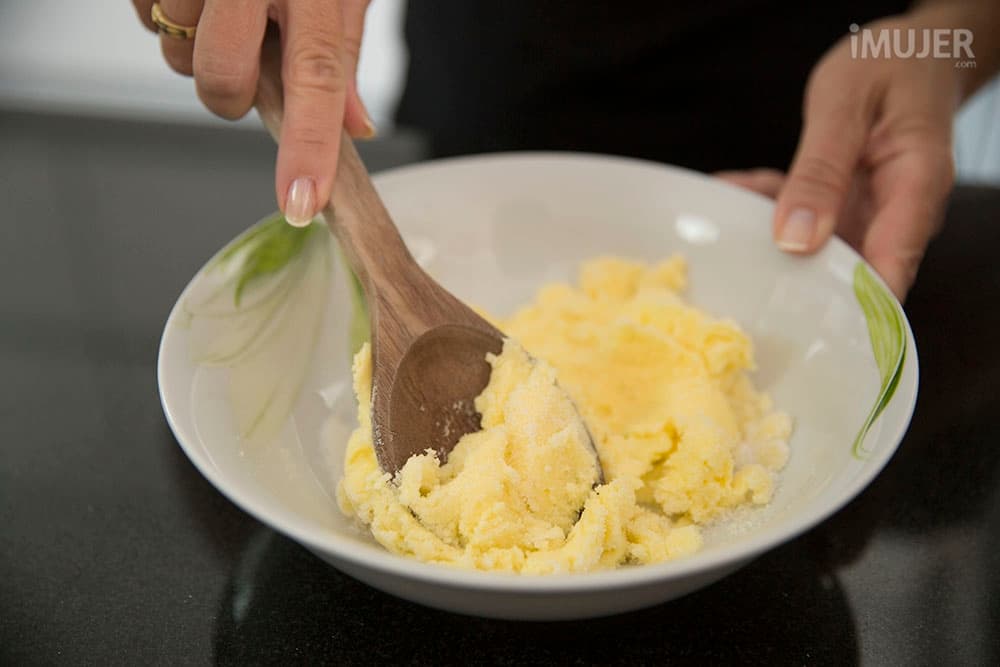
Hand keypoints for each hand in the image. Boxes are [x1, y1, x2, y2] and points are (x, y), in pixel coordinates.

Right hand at [133, 0, 374, 225]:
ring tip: (224, 4)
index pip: (318, 77)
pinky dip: (166, 15)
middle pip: (221, 81)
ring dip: (197, 47)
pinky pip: (144, 17)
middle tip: (251, 60)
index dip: (308, 146)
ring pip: (175, 53)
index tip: (300, 202)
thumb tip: (355, 129)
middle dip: (233, 93)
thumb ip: (343, 55)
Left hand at [719, 7, 972, 299]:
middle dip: (792, 282)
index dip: (850, 311)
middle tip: (737, 286)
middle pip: (849, 271)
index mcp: (914, 188)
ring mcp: (868, 211)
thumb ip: (819, 172)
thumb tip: (795, 241)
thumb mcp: (845, 107)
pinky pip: (799, 217)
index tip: (801, 332)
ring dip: (766, 236)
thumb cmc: (888, 66)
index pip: (889, 268)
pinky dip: (765, 205)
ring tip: (721, 228)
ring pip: (812, 246)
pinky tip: (734, 191)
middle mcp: (895, 211)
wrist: (907, 49)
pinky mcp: (844, 203)